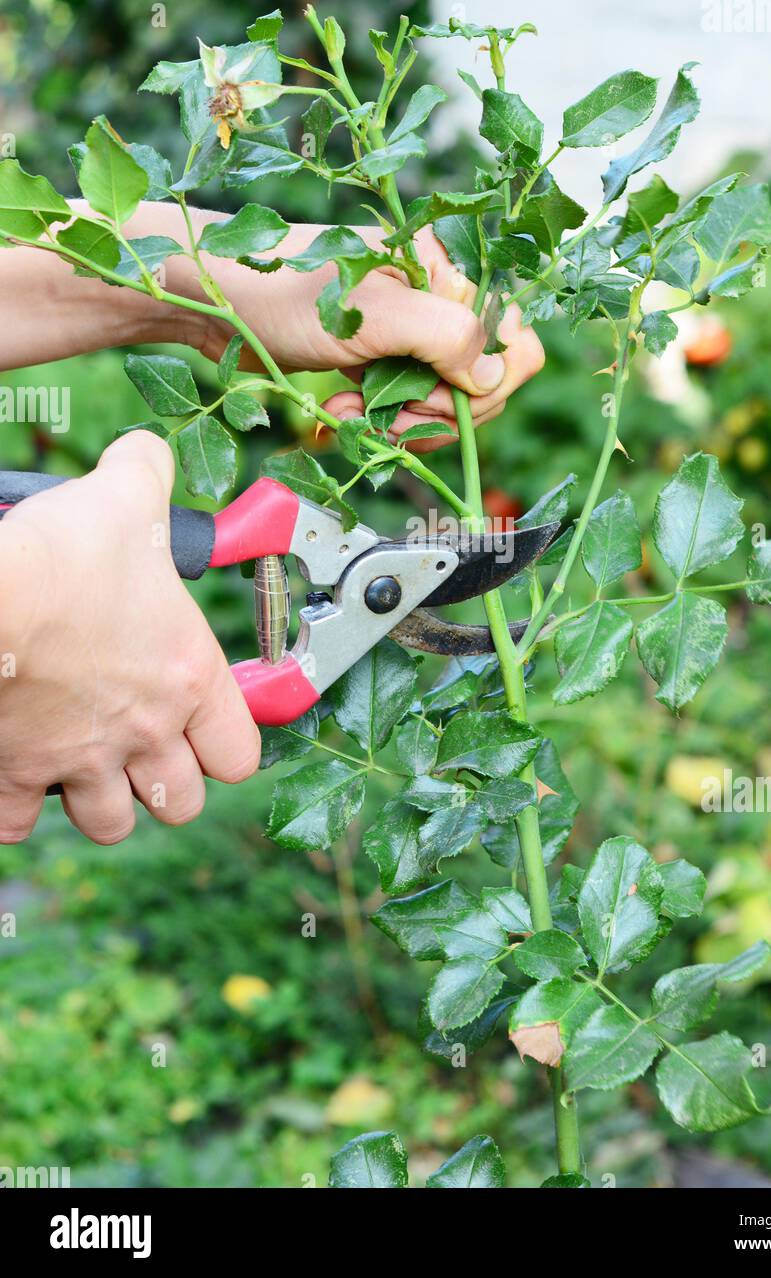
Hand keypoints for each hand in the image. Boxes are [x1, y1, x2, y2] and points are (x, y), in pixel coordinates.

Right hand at [0, 432, 260, 843]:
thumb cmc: (60, 556)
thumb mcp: (123, 499)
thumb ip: (146, 475)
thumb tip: (147, 454)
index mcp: (186, 678)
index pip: (240, 753)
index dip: (224, 743)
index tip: (204, 725)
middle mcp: (143, 732)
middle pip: (180, 802)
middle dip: (164, 782)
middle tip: (142, 748)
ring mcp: (81, 763)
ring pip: (112, 823)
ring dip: (102, 800)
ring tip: (85, 761)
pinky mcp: (16, 777)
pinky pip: (22, 823)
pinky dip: (19, 807)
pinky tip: (18, 771)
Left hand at [195, 224, 545, 451]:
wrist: (212, 301)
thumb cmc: (282, 293)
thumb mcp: (370, 315)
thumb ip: (445, 338)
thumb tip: (496, 376)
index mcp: (447, 267)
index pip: (512, 343)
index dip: (479, 386)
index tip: (430, 399)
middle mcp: (437, 295)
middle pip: (481, 382)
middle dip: (433, 411)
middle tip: (384, 415)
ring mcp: (411, 328)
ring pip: (444, 401)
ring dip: (399, 421)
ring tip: (349, 412)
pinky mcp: (384, 355)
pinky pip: (409, 404)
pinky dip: (380, 419)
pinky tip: (342, 411)